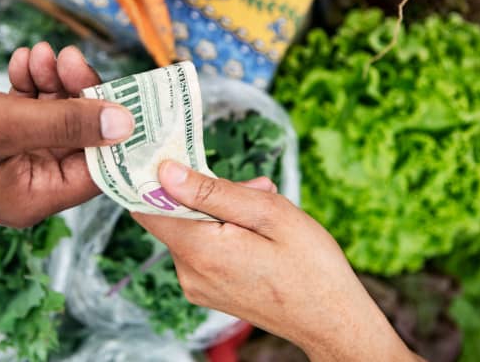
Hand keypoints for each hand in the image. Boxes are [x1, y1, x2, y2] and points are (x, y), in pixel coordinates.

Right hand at [0, 66, 133, 226]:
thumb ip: (65, 122)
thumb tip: (124, 124)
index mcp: (31, 197)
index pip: (97, 169)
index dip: (113, 129)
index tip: (123, 88)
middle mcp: (25, 186)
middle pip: (78, 139)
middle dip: (76, 92)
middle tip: (68, 54)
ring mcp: (8, 164)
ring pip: (53, 120)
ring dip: (52, 83)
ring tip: (37, 54)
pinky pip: (28, 113)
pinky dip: (29, 86)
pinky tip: (21, 62)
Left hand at [133, 161, 420, 361]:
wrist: (333, 322)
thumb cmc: (311, 265)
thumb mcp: (268, 214)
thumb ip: (212, 191)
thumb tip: (165, 172)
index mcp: (199, 251)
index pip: (146, 206)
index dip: (157, 178)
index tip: (180, 157)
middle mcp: (188, 273)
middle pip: (175, 215)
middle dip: (206, 193)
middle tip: (254, 188)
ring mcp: (196, 286)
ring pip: (191, 230)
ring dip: (220, 212)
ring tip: (264, 213)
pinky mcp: (207, 292)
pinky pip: (203, 250)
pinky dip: (223, 233)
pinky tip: (257, 234)